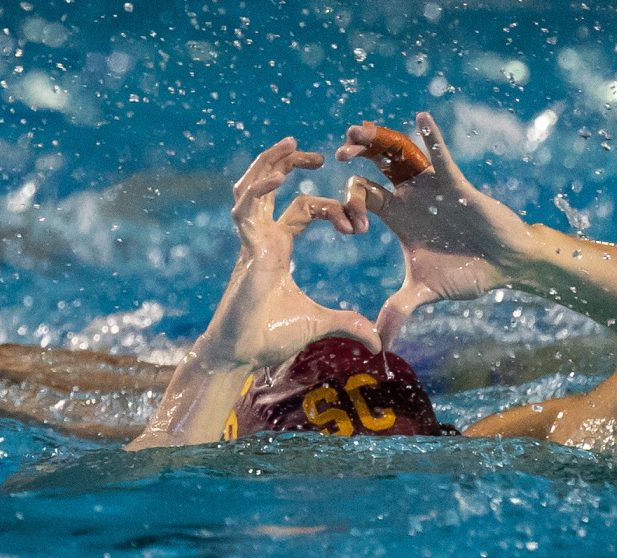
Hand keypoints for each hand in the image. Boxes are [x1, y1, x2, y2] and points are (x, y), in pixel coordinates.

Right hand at [201, 137, 379, 368]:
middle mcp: (262, 238)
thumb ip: (347, 324)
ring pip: (253, 188)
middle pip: (271, 187)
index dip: (329, 207)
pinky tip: (277, 175)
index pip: (301, 208)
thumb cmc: (268, 339)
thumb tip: (376, 341)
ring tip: (289, 142)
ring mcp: (251, 242)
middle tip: (318, 153)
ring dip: (269, 163)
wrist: (240, 357)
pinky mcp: (245, 252)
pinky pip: (247, 211)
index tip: (357, 225)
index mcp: (278, 248)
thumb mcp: (318, 324)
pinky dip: (258, 190)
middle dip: (289, 163)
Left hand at [335, 112, 534, 343]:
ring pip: (400, 153)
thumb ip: (399, 310)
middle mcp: (410, 195)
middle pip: (373, 164)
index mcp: (396, 215)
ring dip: (378, 140)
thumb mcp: (425, 292)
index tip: (352, 229)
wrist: (505, 266)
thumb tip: (380, 344)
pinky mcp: (455, 184)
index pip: (361, 196)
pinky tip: (420, 118)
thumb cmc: (467, 273)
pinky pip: (440, 156)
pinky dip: (431, 138)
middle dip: (355, 155)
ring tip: (357, 130)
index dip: (348, 205)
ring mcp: (431, 186)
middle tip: (337, 154)